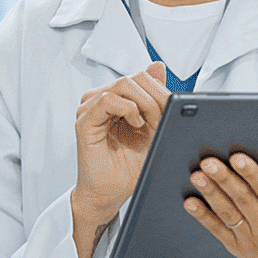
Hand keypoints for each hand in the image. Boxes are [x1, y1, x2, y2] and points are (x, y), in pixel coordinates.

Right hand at [72, 61, 170, 227]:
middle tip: (164, 120)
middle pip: (134, 78)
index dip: (162, 91)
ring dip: (145, 103)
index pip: (142, 77)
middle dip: (157, 97)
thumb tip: (158, 65)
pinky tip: (136, 124)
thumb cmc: (128, 166)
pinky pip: (106, 100)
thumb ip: (154, 98)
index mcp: (116, 98)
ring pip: (123, 85)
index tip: (173, 111)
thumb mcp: (151, 128)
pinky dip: (127, 108)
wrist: (111, 193)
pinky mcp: (85, 121)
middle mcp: (100, 99)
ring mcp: (90, 108)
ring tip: (151, 124)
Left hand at [184, 154, 257, 257]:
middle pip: (243, 199)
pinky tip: (192, 203)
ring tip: (198, 176)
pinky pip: (219, 232)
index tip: (239, 159)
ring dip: (211, 194)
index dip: (253, 175)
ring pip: (228, 213)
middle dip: (225, 179)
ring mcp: (252, 239)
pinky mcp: (241, 249)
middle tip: (210, 162)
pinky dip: (204, 217)